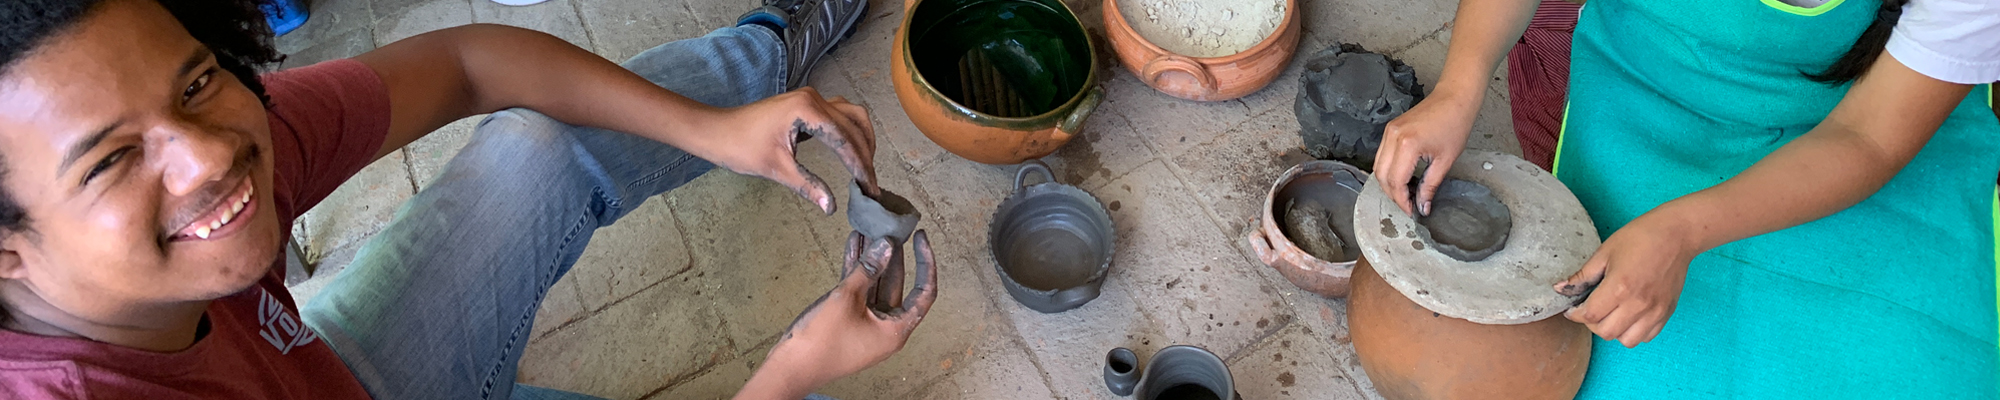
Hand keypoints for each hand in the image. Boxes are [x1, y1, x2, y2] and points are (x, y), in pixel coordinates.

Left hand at [711, 88, 878, 214]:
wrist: (717, 131)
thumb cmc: (740, 148)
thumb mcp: (777, 169)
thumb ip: (808, 185)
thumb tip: (831, 207)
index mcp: (807, 110)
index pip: (844, 140)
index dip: (860, 166)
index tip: (869, 188)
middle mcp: (813, 98)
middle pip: (854, 125)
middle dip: (865, 155)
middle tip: (871, 184)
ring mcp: (810, 98)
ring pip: (851, 114)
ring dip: (862, 139)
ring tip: (867, 167)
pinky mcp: (806, 104)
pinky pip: (839, 114)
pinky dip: (850, 132)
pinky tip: (851, 151)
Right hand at [736, 231, 938, 399]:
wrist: (791, 366)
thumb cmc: (822, 339)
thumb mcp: (847, 298)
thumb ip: (868, 269)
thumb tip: (887, 245)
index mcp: (896, 329)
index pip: (924, 292)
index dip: (926, 262)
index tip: (920, 238)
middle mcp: (886, 327)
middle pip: (897, 284)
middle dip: (892, 255)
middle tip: (890, 227)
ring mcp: (868, 323)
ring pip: (875, 284)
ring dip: (871, 258)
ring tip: (869, 228)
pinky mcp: (850, 319)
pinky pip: (859, 291)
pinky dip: (856, 270)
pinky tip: (853, 243)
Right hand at [1372, 90, 1480, 216]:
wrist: (1455, 98)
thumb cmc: (1455, 124)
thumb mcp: (1445, 161)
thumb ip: (1430, 186)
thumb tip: (1422, 206)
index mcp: (1407, 145)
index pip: (1395, 181)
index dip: (1402, 200)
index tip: (1412, 211)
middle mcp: (1392, 137)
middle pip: (1381, 176)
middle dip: (1392, 194)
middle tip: (1408, 204)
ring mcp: (1388, 132)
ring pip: (1377, 166)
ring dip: (1388, 183)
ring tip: (1406, 192)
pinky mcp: (1390, 129)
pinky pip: (1382, 155)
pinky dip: (1389, 170)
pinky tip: (1404, 177)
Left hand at [1554, 216, 1697, 347]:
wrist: (1676, 235)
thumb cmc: (1639, 238)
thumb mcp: (1604, 253)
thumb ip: (1582, 276)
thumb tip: (1560, 289)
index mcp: (1619, 287)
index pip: (1590, 316)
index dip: (1576, 314)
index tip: (1573, 309)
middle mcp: (1638, 304)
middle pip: (1606, 332)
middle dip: (1592, 324)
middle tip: (1591, 310)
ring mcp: (1655, 311)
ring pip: (1627, 340)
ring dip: (1614, 331)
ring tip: (1611, 314)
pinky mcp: (1667, 312)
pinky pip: (1647, 336)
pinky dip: (1634, 332)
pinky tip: (1629, 315)